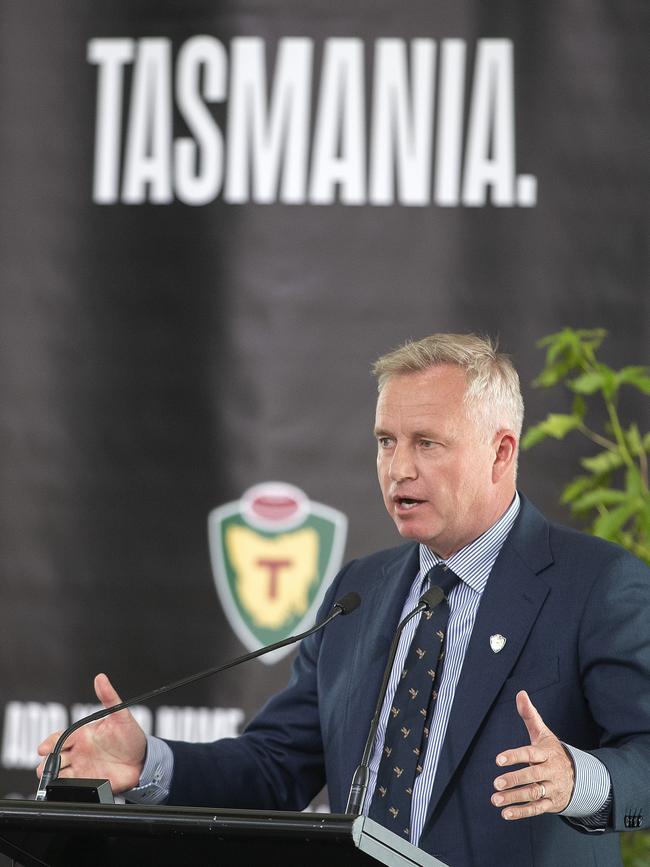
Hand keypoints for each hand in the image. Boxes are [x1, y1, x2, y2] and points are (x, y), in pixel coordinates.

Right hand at [36, 673, 146, 794]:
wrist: (143, 760)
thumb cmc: (131, 736)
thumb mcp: (121, 715)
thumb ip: (109, 697)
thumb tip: (100, 678)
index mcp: (82, 735)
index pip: (58, 738)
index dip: (48, 743)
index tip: (44, 748)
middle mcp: (78, 752)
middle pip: (53, 759)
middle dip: (47, 763)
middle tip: (48, 766)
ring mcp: (81, 768)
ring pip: (58, 774)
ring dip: (53, 777)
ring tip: (55, 777)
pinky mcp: (88, 783)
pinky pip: (71, 787)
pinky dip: (65, 787)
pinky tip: (67, 785)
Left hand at [491, 690, 574, 819]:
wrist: (580, 775)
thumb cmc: (552, 751)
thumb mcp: (544, 733)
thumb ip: (530, 715)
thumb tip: (520, 693)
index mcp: (547, 753)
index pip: (530, 754)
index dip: (515, 756)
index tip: (498, 759)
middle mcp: (550, 771)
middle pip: (532, 776)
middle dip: (514, 780)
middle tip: (496, 783)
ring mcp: (552, 788)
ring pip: (533, 794)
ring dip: (514, 798)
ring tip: (495, 799)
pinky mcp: (553, 803)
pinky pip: (537, 809)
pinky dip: (522, 812)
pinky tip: (506, 814)